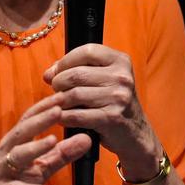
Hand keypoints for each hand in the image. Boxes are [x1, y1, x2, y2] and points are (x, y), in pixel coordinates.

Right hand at [0, 93, 91, 184]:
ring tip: (52, 141)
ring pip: (16, 157)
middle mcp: (5, 153)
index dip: (45, 107)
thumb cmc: (7, 184)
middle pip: (22, 132)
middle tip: (59, 110)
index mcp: (13, 144)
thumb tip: (86, 139)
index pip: (29, 119)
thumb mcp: (36, 169)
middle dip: (40, 120)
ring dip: (34, 148)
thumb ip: (60, 155)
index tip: (64, 95)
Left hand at [42, 44, 161, 179]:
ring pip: (74, 94)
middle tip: (56, 91)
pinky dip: (64, 117)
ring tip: (58, 104)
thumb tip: (49, 74)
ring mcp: (118, 97)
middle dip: (59, 82)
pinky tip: (63, 118)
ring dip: (59, 101)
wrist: (135, 133)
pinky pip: (76, 115)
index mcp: (121, 61)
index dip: (66, 61)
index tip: (57, 72)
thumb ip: (78, 70)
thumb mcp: (104, 80)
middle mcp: (122, 77)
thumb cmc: (113, 103)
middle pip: (76, 74)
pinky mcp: (111, 118)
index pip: (87, 51)